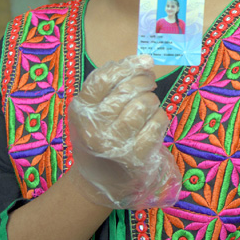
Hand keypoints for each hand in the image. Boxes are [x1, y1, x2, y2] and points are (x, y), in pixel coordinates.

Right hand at [68, 54, 180, 208]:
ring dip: (152, 101)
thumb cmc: (101, 134)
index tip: (145, 62)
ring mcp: (115, 144)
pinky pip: (157, 123)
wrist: (100, 179)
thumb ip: (112, 84)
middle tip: (148, 84)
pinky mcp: (135, 157)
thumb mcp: (93, 109)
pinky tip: (152, 123)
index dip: (128, 65)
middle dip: (145, 82)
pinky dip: (159, 119)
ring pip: (145, 104)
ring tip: (148, 107)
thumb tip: (145, 60)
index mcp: (80, 110)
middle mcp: (94, 127)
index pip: (103, 79)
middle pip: (128, 90)